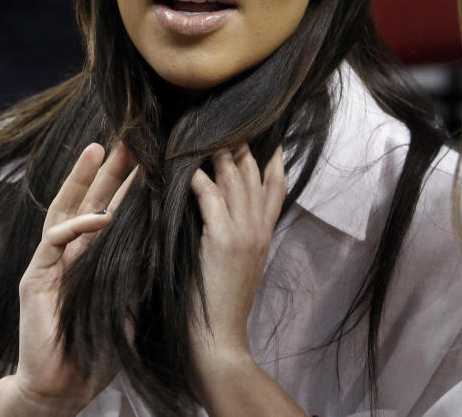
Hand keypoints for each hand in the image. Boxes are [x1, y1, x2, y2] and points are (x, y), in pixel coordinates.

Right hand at [0, 142, 136, 416]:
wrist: (63, 388)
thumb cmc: (96, 350)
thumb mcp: (128, 305)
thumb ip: (137, 271)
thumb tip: (165, 239)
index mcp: (90, 257)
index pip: (109, 210)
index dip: (127, 184)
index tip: (150, 158)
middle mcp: (68, 253)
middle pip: (87, 199)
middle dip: (107, 169)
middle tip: (129, 137)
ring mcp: (49, 262)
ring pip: (66, 209)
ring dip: (82, 179)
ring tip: (100, 149)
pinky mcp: (34, 278)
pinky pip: (55, 242)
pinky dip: (78, 228)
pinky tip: (101, 215)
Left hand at [188, 145, 284, 367]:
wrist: (219, 340)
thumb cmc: (217, 305)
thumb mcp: (236, 265)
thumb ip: (234, 236)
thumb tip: (219, 211)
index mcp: (263, 236)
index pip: (275, 187)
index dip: (272, 159)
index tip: (265, 135)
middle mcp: (259, 230)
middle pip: (254, 174)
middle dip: (240, 144)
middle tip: (223, 120)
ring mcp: (243, 233)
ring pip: (234, 179)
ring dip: (217, 152)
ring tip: (202, 131)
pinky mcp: (223, 240)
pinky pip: (210, 196)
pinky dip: (197, 177)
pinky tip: (185, 165)